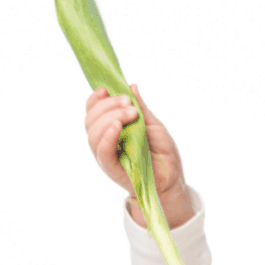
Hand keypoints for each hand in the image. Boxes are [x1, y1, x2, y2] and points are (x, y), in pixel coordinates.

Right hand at [84, 83, 185, 198]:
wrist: (173, 178)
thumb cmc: (162, 153)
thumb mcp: (153, 124)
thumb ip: (140, 108)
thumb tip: (131, 86)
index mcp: (111, 129)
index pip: (93, 111)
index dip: (96, 99)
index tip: (107, 89)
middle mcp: (104, 142)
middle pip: (91, 120)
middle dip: (108, 106)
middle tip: (128, 103)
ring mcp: (106, 156)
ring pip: (93, 134)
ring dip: (109, 118)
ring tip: (130, 114)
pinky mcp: (112, 169)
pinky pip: (102, 152)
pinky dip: (106, 137)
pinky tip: (116, 127)